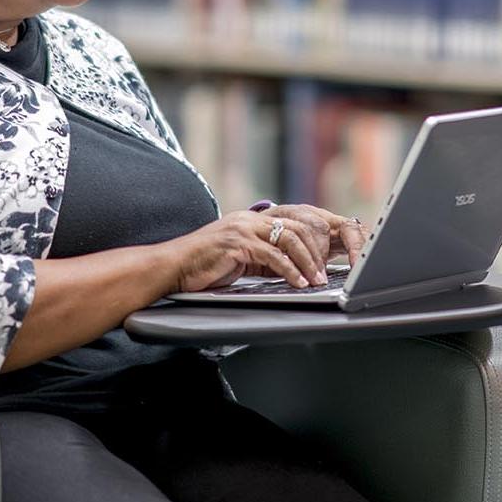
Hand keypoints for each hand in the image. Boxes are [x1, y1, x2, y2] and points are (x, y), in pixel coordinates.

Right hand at [163, 208, 356, 293]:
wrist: (174, 266)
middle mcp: (251, 219)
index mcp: (253, 219)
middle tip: (325, 273)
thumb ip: (266, 258)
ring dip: (307, 262)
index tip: (326, 259)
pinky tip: (297, 283)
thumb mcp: (243, 258)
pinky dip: (290, 271)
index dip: (313, 240)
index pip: (294, 222)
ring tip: (316, 280)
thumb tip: (293, 270)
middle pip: (298, 228)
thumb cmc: (205, 265)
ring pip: (289, 239)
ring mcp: (244, 228)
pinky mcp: (238, 243)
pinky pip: (273, 256)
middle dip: (316, 252)